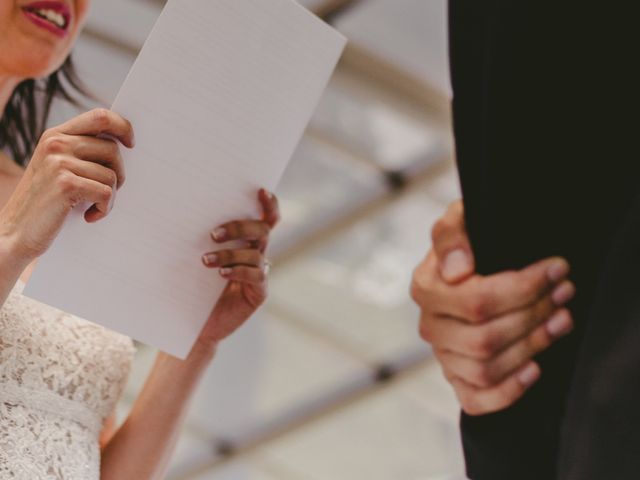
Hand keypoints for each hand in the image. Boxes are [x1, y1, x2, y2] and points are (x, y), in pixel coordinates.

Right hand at [0, 108, 133, 261]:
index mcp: (56, 135)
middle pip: (112, 149)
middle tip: (107, 193)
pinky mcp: (65, 184)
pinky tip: (90, 216)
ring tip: (93, 207)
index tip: (131, 144)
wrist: (14, 233)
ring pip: (112, 175)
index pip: (100, 117)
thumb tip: (126, 146)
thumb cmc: (45, 204)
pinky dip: (104, 209)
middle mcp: (56, 144)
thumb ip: (83, 153)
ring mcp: (59, 162)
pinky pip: (106, 193)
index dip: (123, 127)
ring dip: (110, 197)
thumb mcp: (59, 170)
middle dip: (119, 174)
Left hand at [196, 189, 279, 346]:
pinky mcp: (258, 293)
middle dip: (240, 227)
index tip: (260, 191)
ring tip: (205, 260)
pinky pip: (256, 275)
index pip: (265, 217)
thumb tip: (181, 208)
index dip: (269, 204)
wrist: (194, 325)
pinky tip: (221, 273)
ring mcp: (259, 273)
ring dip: (230, 253)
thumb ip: (199, 238)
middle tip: (213, 234)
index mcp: (245, 241)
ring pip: (255, 253)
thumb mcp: (193, 257)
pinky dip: (238, 271)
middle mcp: (257, 254)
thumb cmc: (191, 286)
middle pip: (263, 230)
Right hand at [411, 200, 575, 414]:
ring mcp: (442, 354)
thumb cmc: (469, 242)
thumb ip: (451, 234)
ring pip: (485, 369)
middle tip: (564, 294)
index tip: (557, 269)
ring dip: (531, 348)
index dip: (523, 289)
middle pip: (485, 338)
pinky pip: (474, 400)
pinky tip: (535, 368)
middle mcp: (430, 325)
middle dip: (534, 316)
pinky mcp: (456, 378)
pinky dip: (508, 391)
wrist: (470, 268)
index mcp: (425, 288)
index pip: (477, 301)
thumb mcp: (459, 220)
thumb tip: (458, 271)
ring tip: (561, 321)